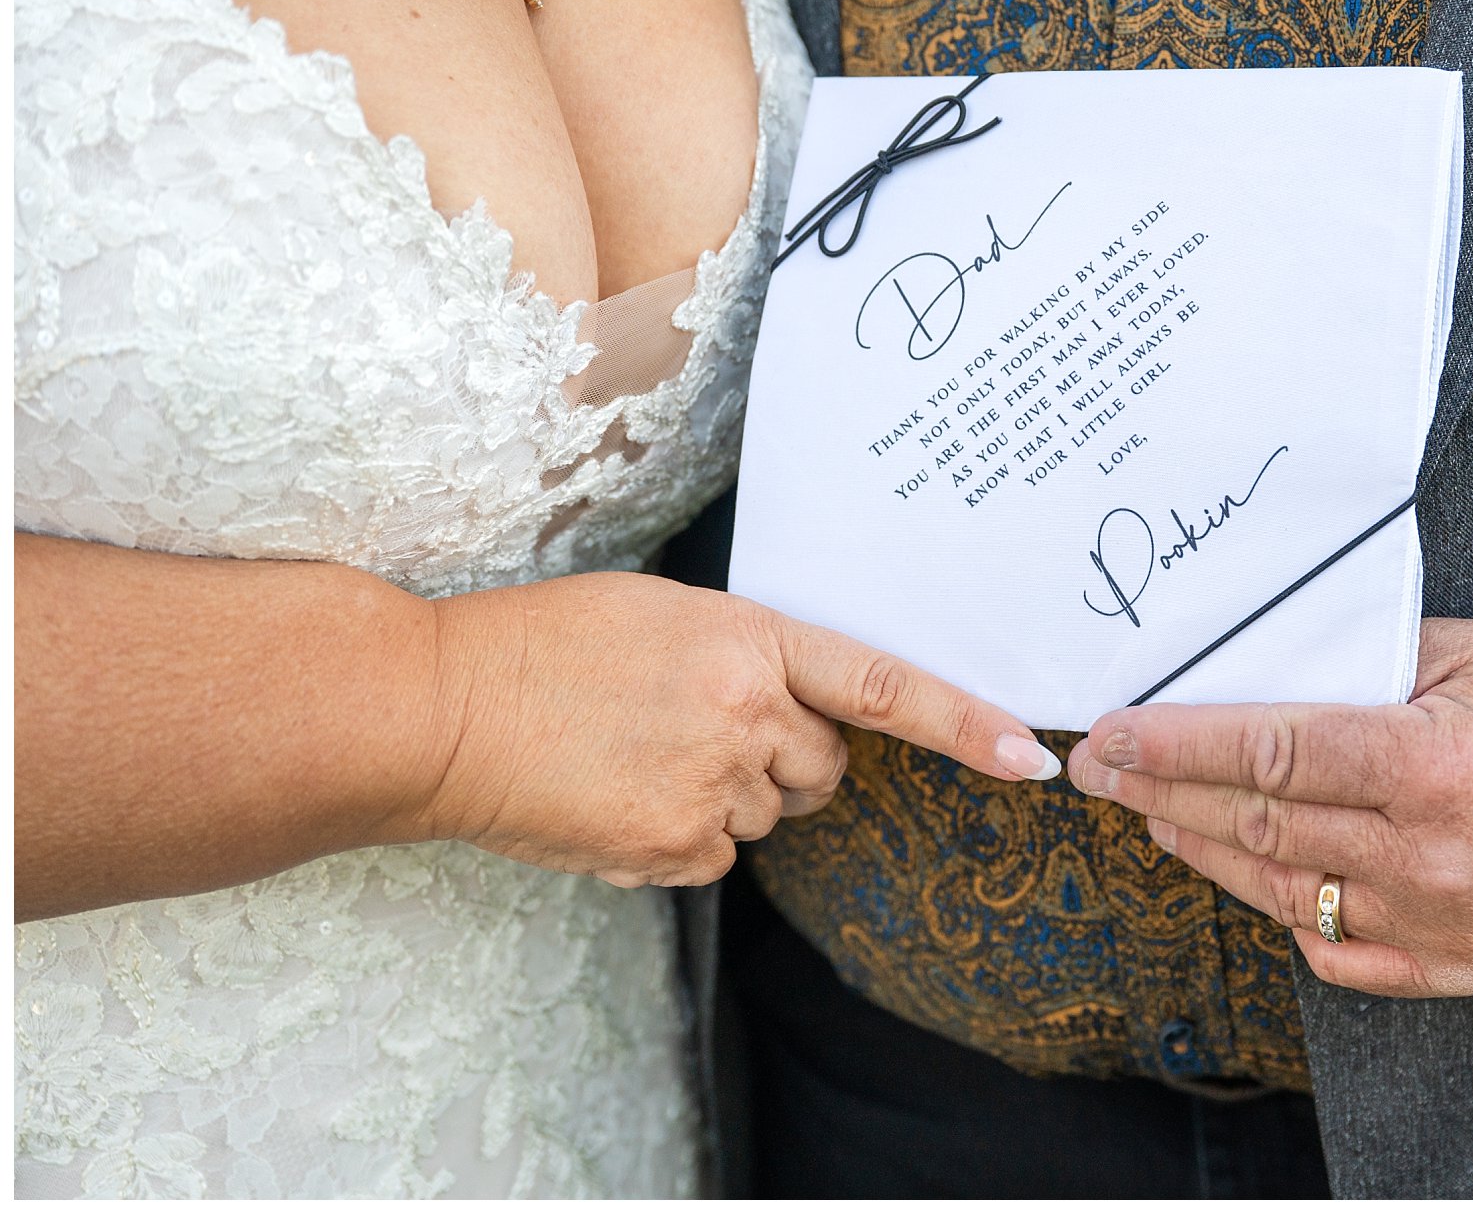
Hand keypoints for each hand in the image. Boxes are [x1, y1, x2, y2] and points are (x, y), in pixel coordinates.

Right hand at [402, 573, 1056, 887]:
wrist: (441, 708)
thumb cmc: (542, 647)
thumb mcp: (660, 619)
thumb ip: (743, 661)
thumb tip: (785, 720)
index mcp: (748, 639)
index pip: (882, 685)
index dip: (962, 721)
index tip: (1025, 754)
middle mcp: (745, 712)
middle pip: (823, 768)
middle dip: (786, 761)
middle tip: (701, 732)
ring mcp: (710, 785)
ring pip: (767, 816)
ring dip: (726, 798)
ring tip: (638, 757)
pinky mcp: (671, 847)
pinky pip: (713, 858)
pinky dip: (678, 840)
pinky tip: (618, 799)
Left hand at [1065, 618, 1472, 996]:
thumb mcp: (1459, 651)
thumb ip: (1353, 665)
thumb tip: (1243, 673)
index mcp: (1427, 764)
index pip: (1268, 753)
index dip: (1176, 745)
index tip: (1113, 734)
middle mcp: (1428, 854)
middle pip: (1259, 825)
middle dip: (1163, 793)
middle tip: (1102, 770)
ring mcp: (1441, 922)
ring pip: (1283, 890)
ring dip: (1204, 850)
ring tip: (1152, 813)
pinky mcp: (1456, 967)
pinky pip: (1339, 953)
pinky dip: (1285, 912)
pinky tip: (1243, 873)